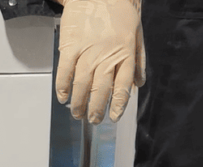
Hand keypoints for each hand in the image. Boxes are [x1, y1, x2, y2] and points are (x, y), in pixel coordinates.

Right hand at [56, 0, 144, 123]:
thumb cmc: (118, 8)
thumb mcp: (137, 32)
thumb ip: (138, 60)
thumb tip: (139, 83)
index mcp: (125, 53)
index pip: (122, 87)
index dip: (117, 105)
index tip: (113, 116)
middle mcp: (107, 55)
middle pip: (101, 90)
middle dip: (96, 109)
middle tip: (92, 119)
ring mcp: (87, 51)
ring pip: (82, 85)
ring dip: (79, 103)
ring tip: (77, 113)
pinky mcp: (70, 46)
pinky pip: (65, 72)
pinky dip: (63, 87)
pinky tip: (63, 96)